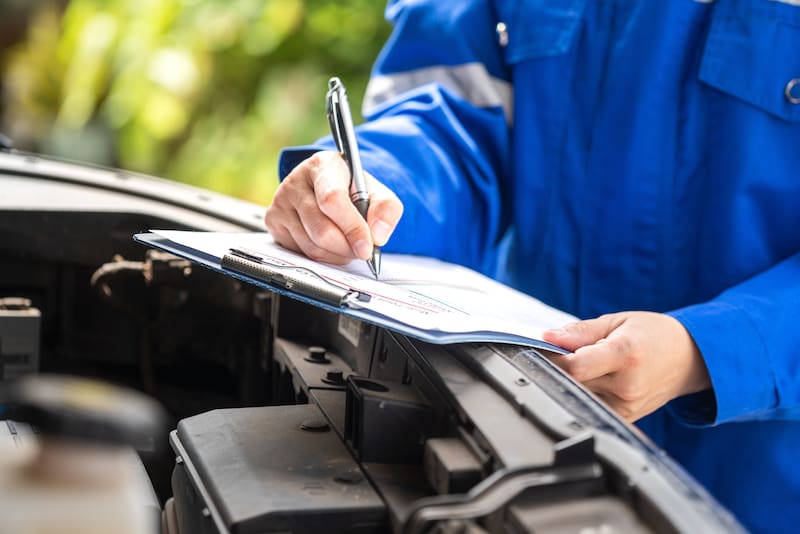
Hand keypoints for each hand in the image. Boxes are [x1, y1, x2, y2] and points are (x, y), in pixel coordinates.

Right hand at [264, 151, 403, 263]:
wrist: (328, 185)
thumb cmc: (351, 188)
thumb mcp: (376, 191)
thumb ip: (387, 209)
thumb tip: (378, 235)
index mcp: (324, 166)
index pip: (332, 199)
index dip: (352, 227)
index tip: (367, 247)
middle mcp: (296, 181)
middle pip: (322, 230)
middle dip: (347, 247)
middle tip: (362, 250)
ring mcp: (280, 201)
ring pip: (312, 246)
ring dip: (337, 255)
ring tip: (349, 245)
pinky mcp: (273, 221)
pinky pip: (300, 252)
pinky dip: (322, 257)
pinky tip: (330, 245)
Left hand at [542, 312, 710, 421]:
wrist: (689, 359)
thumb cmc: (653, 335)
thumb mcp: (617, 321)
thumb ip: (580, 332)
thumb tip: (548, 337)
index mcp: (626, 355)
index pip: (575, 366)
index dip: (554, 357)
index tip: (546, 347)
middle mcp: (627, 385)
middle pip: (573, 381)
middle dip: (560, 367)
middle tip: (562, 353)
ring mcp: (627, 406)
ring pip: (578, 395)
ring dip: (572, 381)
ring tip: (585, 365)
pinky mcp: (626, 418)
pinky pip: (591, 407)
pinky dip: (584, 393)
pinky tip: (593, 380)